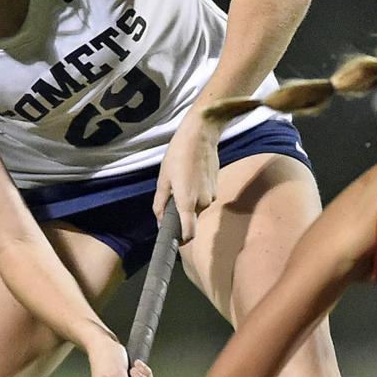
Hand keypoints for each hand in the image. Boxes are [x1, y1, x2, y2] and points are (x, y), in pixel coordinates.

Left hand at [154, 115, 218, 242]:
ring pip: (197, 207)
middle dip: (182, 213)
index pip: (189, 233)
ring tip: (182, 181)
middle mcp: (202, 203)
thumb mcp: (163, 179)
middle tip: (172, 195)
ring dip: (189, 201)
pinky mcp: (216, 187)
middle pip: (191, 218)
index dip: (182, 240)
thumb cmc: (178, 155)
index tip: (175, 241)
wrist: (201, 136)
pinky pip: (204, 198)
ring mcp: (212, 195)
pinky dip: (197, 193)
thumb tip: (159, 220)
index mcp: (186, 202)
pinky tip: (192, 177)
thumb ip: (160, 203)